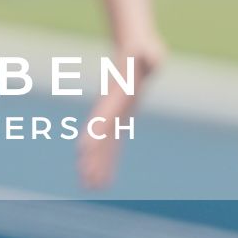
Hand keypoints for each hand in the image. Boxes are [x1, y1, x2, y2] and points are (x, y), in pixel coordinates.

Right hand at [76, 35, 165, 191]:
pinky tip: (103, 176)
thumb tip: (153, 58)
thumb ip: (152, 56)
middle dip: (92, 159)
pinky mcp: (121, 120)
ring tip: (89, 186)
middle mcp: (111, 110)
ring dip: (96, 165)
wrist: (135, 51)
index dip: (94, 133)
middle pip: (99, 137)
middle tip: (84, 180)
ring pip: (104, 145)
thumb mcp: (151, 52)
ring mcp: (115, 116)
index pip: (103, 118)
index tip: (83, 149)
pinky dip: (107, 160)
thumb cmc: (145, 52)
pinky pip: (113, 144)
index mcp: (117, 97)